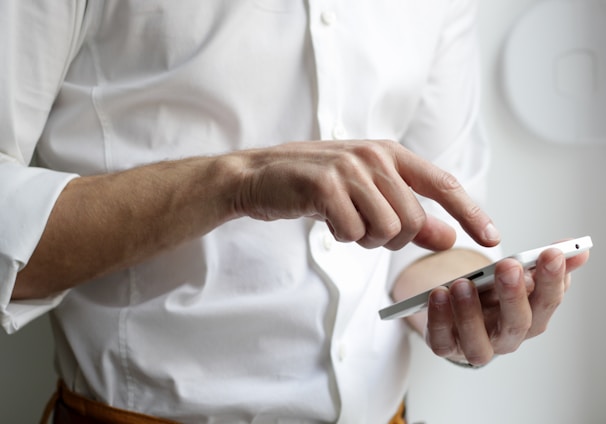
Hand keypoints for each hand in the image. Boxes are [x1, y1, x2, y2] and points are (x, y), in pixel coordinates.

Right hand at [234, 139, 499, 250]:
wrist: (260, 176)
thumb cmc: (316, 185)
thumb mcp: (367, 195)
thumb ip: (410, 215)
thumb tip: (448, 237)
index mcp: (390, 153)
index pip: (443, 184)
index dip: (471, 212)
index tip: (491, 238)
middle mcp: (375, 156)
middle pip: (412, 220)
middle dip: (391, 238)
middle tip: (364, 228)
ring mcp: (349, 168)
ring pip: (386, 229)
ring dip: (364, 238)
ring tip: (344, 220)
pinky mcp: (325, 185)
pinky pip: (353, 232)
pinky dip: (341, 237)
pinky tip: (326, 219)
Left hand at [424, 246, 589, 365]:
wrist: (458, 315)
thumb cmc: (491, 297)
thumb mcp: (516, 277)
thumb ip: (542, 264)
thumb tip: (578, 250)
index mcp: (530, 318)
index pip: (548, 302)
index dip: (552, 280)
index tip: (551, 253)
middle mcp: (507, 337)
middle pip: (517, 324)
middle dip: (514, 294)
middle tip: (508, 266)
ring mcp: (475, 346)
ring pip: (478, 342)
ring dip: (470, 312)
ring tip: (463, 283)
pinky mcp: (446, 347)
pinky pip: (442, 341)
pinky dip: (439, 319)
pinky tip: (438, 295)